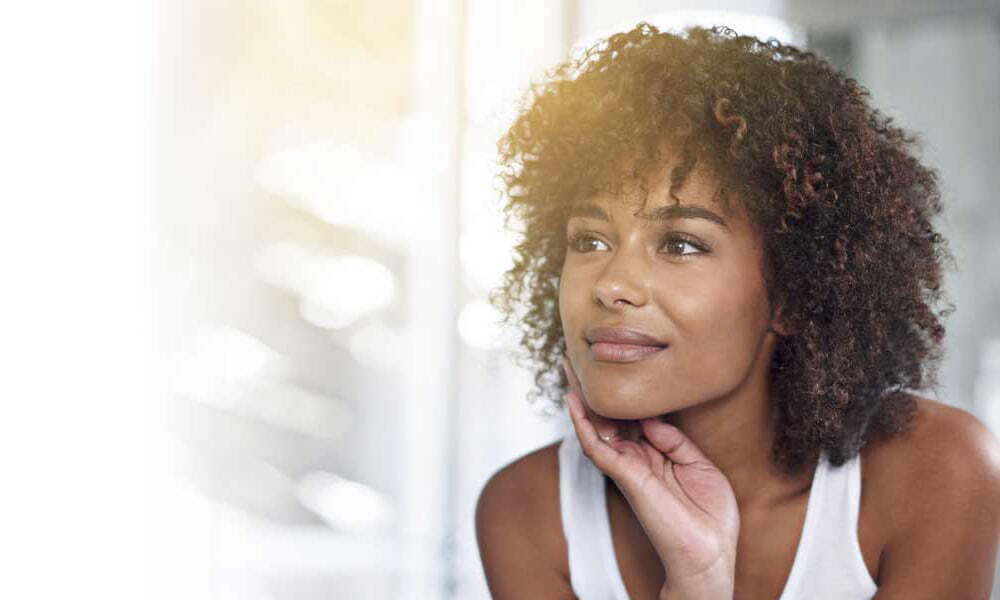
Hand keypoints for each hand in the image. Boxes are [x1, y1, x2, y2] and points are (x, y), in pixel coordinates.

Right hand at [561, 356, 739, 598]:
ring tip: (568, 368)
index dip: (623, 393)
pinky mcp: (626, 477)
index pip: (632, 418)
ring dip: (581, 398)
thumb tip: (650, 417)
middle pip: (608, 418)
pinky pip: (597, 447)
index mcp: (654, 456)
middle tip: (578, 359)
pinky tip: (574, 401)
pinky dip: (583, 424)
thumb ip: (674, 440)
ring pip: (595, 427)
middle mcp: (636, 460)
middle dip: (593, 390)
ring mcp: (628, 468)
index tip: (617, 365)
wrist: (710, 554)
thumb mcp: (700, 466)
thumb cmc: (709, 517)